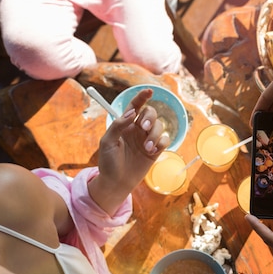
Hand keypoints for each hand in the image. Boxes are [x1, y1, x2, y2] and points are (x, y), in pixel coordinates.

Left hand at [90, 89, 169, 212]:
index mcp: (125, 125)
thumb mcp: (107, 142)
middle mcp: (138, 130)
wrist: (116, 182)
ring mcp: (147, 140)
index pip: (135, 106)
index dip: (142, 97)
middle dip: (150, 117)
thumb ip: (118, 125)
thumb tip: (132, 113)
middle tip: (144, 127)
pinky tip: (152, 151)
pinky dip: (161, 143)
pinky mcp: (155, 151)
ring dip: (155, 134)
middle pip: (151, 113)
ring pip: (160, 126)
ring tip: (146, 147)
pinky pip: (165, 140)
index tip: (149, 91)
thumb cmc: (108, 162)